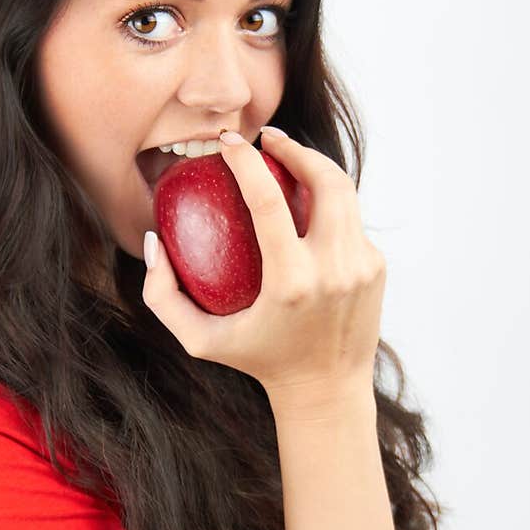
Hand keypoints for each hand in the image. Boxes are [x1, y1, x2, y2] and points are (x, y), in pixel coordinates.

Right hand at [142, 128, 386, 399]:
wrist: (326, 390)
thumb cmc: (257, 361)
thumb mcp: (200, 340)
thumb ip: (162, 296)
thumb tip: (153, 242)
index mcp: (291, 284)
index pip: (269, 202)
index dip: (247, 163)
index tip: (230, 143)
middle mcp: (333, 271)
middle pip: (325, 180)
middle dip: (296, 148)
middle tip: (267, 139)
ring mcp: (362, 267)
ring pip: (344, 193)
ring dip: (315, 166)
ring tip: (287, 157)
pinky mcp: (376, 268)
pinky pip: (349, 222)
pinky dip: (325, 205)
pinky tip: (303, 202)